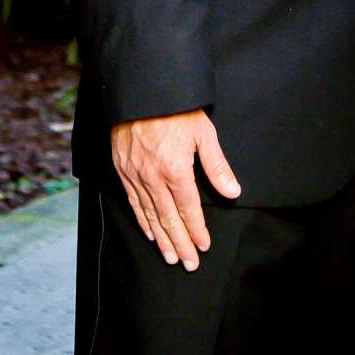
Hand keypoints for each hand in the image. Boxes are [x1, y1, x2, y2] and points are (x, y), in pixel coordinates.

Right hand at [110, 109, 242, 270]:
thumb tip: (232, 192)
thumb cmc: (175, 110)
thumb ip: (217, 166)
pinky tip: (149, 232)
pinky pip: (133, 201)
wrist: (140, 91)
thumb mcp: (203, 134)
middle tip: (188, 264)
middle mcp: (153, 177)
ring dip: (162, 238)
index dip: (197, 230)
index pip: (189, 209)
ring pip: (149, 215)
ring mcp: (135, 175)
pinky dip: (142, 220)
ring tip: (170, 256)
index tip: (203, 246)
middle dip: (180, 244)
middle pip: (169, 219)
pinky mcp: (122, 169)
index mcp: (175, 170)